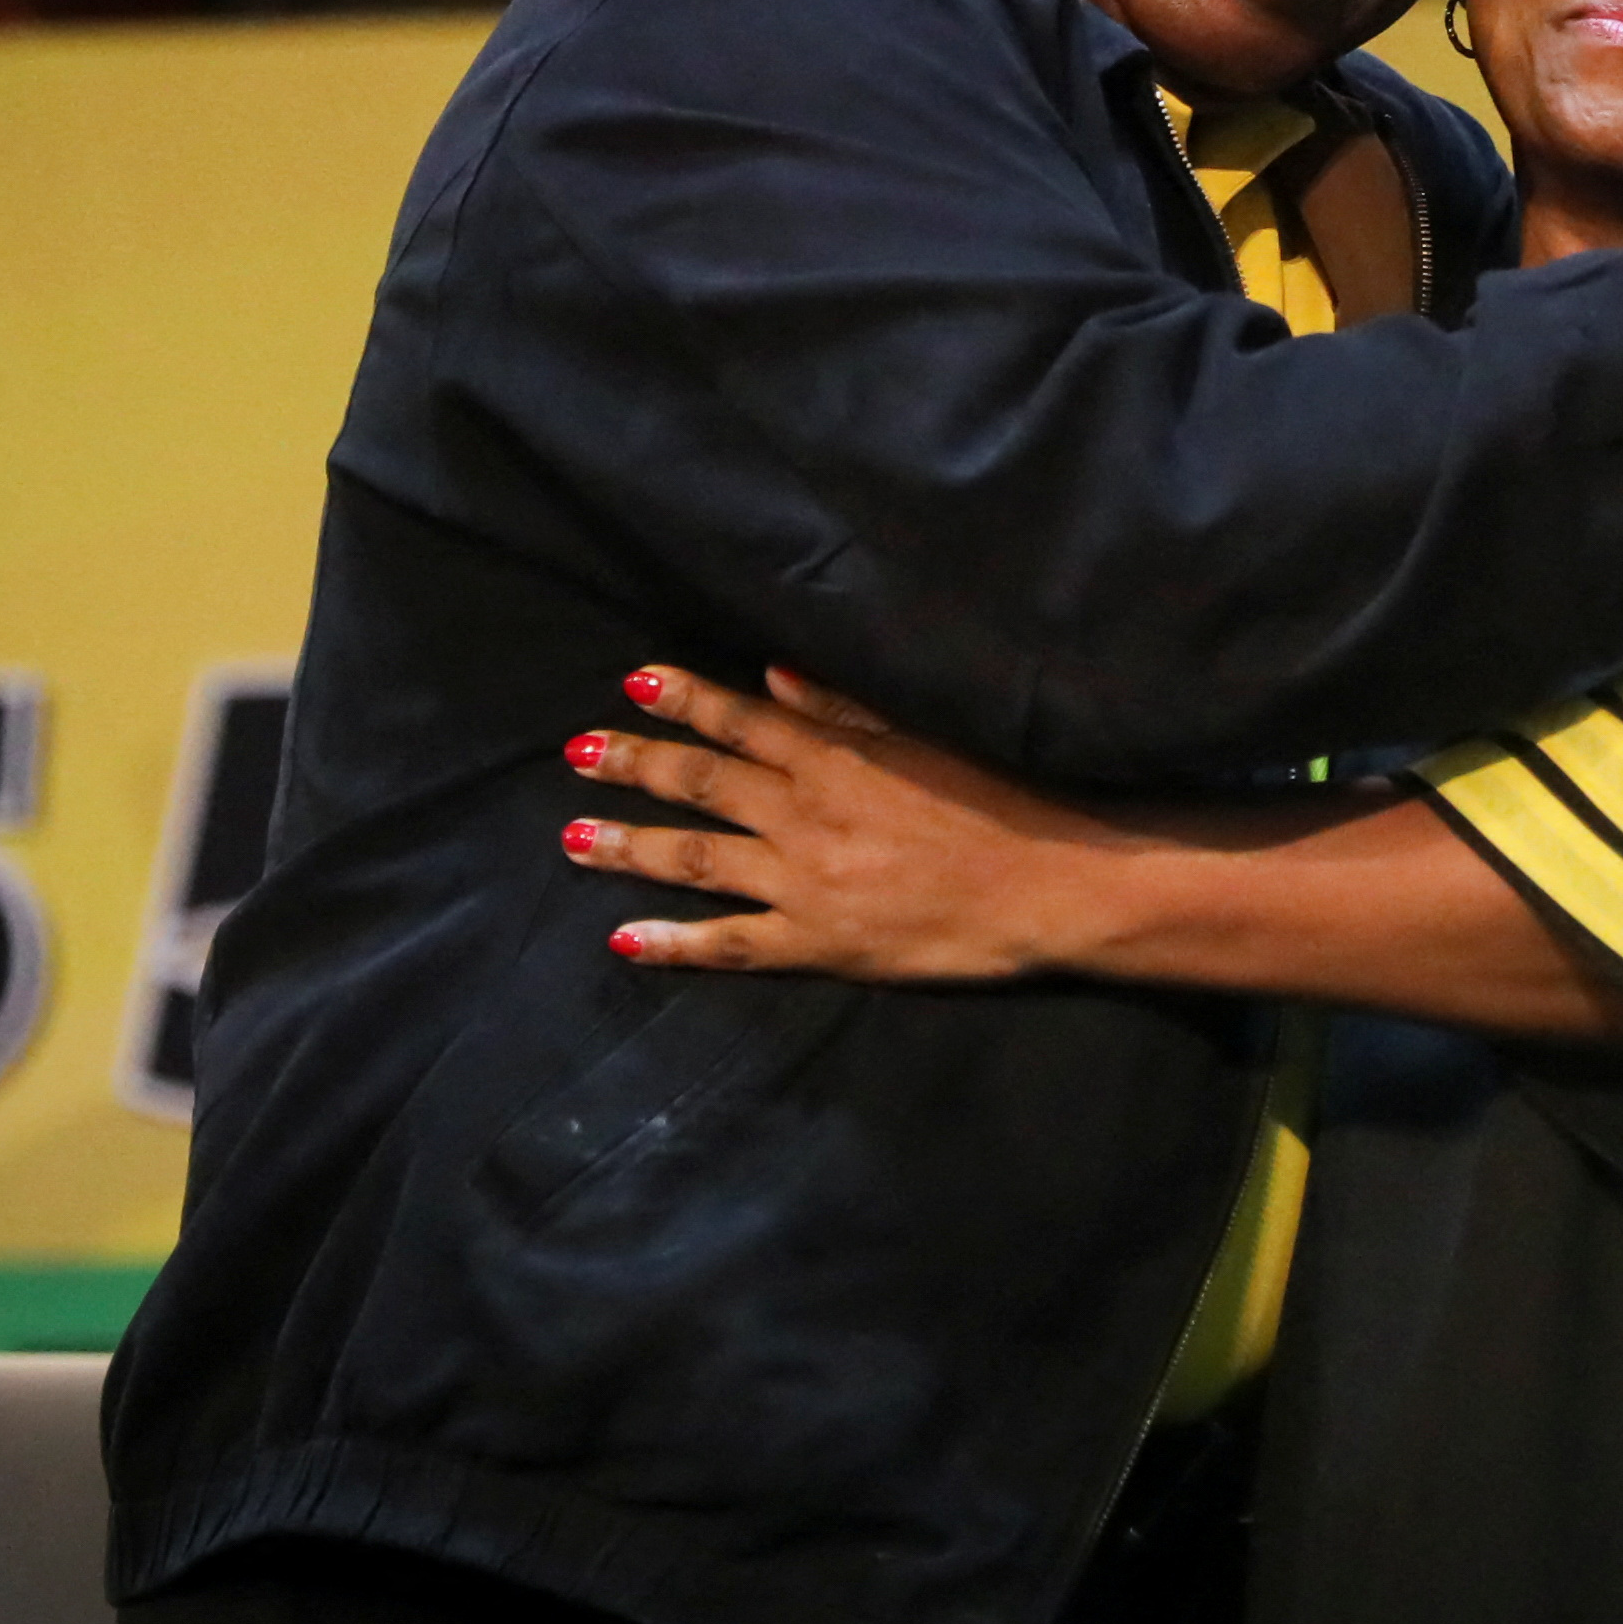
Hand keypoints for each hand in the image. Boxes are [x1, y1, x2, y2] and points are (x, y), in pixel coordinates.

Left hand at [559, 665, 1108, 980]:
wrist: (1049, 886)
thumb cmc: (1002, 803)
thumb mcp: (925, 738)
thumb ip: (845, 709)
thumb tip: (773, 679)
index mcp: (834, 757)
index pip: (741, 720)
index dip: (684, 700)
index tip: (633, 683)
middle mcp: (804, 815)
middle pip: (702, 783)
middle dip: (635, 765)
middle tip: (579, 754)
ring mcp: (803, 883)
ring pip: (698, 859)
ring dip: (631, 845)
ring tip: (573, 836)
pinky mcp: (818, 944)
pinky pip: (731, 944)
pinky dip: (674, 943)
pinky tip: (626, 939)